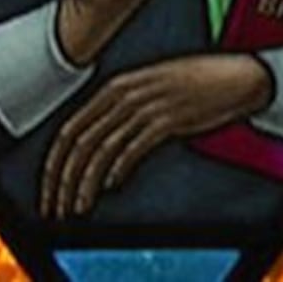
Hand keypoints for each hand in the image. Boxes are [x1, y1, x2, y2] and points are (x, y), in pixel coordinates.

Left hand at [39, 54, 273, 217]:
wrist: (233, 76)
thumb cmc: (192, 83)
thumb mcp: (147, 88)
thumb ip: (121, 109)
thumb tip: (100, 146)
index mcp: (115, 86)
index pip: (70, 128)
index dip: (54, 164)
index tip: (49, 189)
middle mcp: (125, 95)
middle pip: (80, 143)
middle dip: (62, 180)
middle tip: (56, 207)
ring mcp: (145, 106)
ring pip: (102, 150)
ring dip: (85, 185)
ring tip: (78, 207)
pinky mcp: (166, 120)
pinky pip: (133, 149)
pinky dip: (117, 170)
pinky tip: (111, 186)